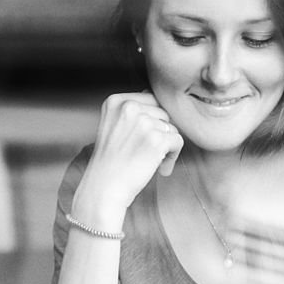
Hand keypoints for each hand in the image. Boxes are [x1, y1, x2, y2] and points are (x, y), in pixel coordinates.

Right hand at [73, 93, 183, 224]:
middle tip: (148, 154)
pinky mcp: (157, 139)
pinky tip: (160, 168)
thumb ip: (132, 109)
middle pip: (164, 113)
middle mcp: (129, 107)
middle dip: (161, 134)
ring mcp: (143, 122)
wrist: (104, 188)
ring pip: (172, 127)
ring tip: (151, 162)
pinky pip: (178, 141)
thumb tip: (154, 94)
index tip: (142, 141)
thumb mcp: (113, 126)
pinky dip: (173, 157)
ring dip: (166, 147)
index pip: (151, 100)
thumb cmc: (112, 161)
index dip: (152, 122)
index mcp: (116, 101)